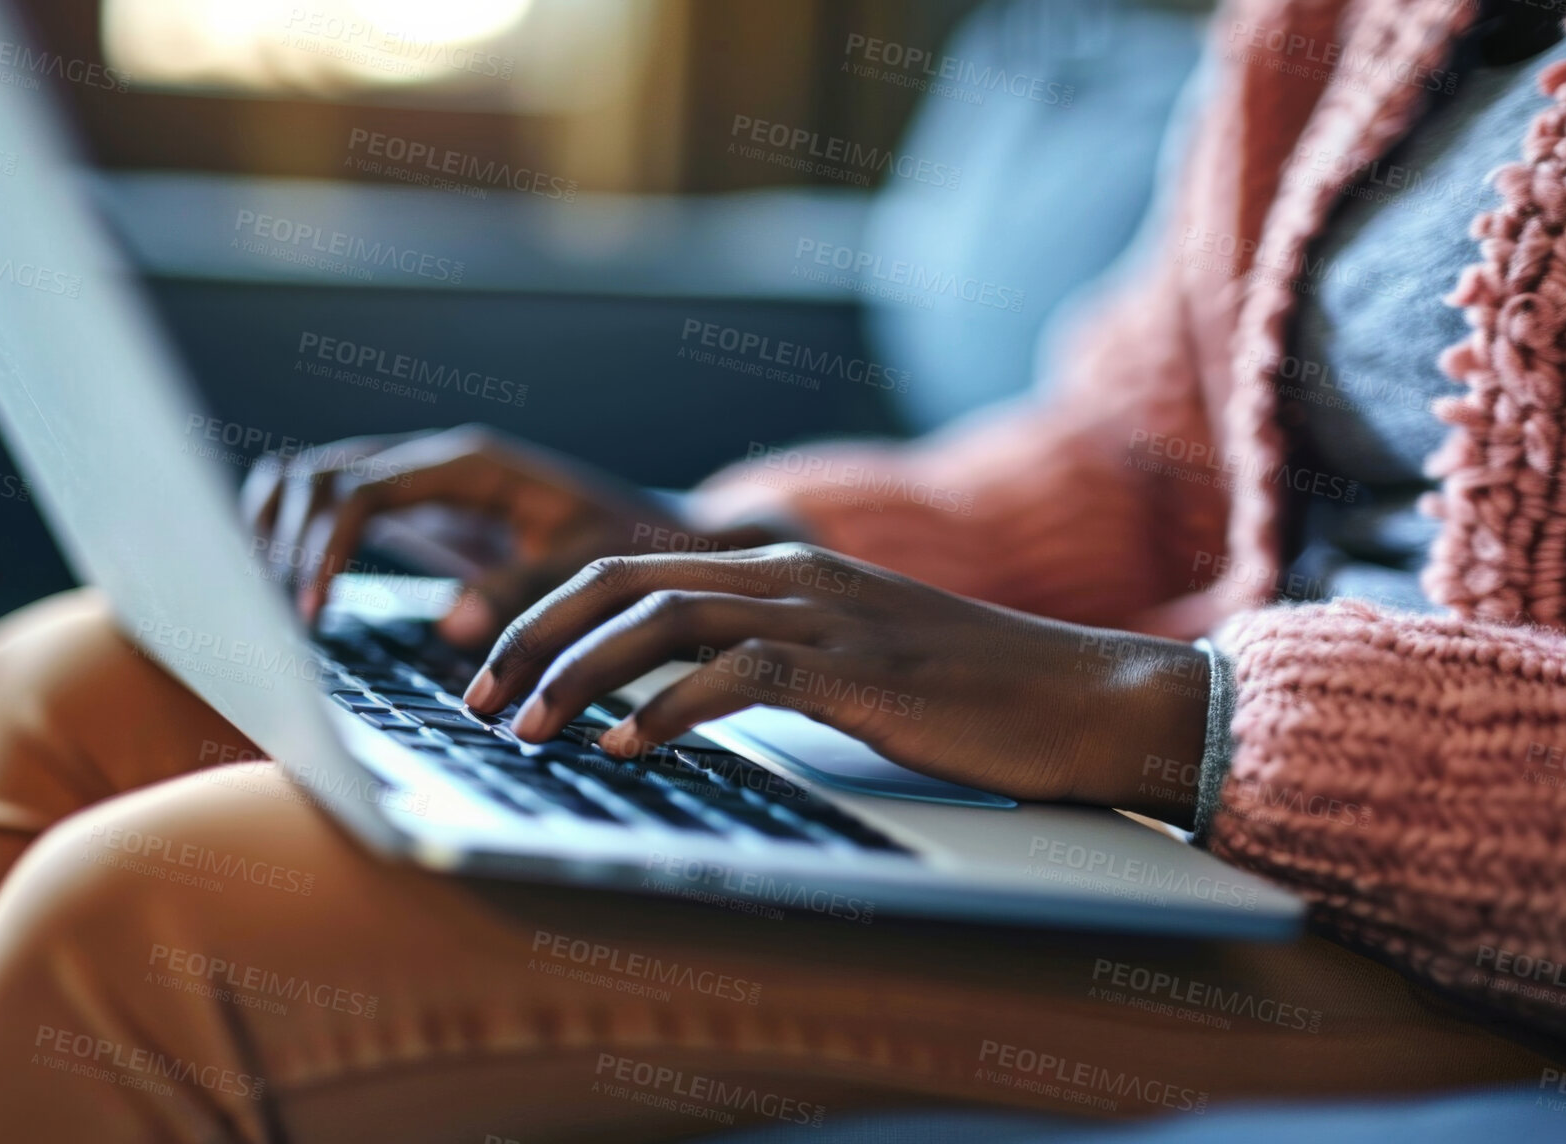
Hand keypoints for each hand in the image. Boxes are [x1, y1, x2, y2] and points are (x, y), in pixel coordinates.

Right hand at [240, 426, 744, 645]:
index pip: (362, 490)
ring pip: (312, 480)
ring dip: (278, 533)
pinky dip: (298, 535)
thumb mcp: (591, 569)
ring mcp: (423, 481)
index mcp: (471, 465)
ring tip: (269, 604)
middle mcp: (437, 461)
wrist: (662, 534)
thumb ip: (524, 591)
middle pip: (318, 476)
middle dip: (286, 543)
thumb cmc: (634, 547)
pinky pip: (336, 505)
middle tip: (281, 619)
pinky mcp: (420, 510)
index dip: (323, 549)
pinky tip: (292, 591)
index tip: (310, 614)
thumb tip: (449, 624)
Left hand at [463, 544, 1208, 821]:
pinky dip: (668, 710)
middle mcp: (791, 572)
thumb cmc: (973, 695)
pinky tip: (627, 751)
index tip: (494, 666)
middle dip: (534, 633)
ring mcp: (826, 614)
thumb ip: (770, 662)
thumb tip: (678, 703)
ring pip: (664, 617)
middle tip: (474, 695)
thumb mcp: (852, 663)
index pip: (632, 564)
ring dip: (579, 674)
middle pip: (623, 576)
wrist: (1091, 697)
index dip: (547, 610)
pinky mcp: (860, 668)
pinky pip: (739, 675)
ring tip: (524, 728)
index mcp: (782, 565)